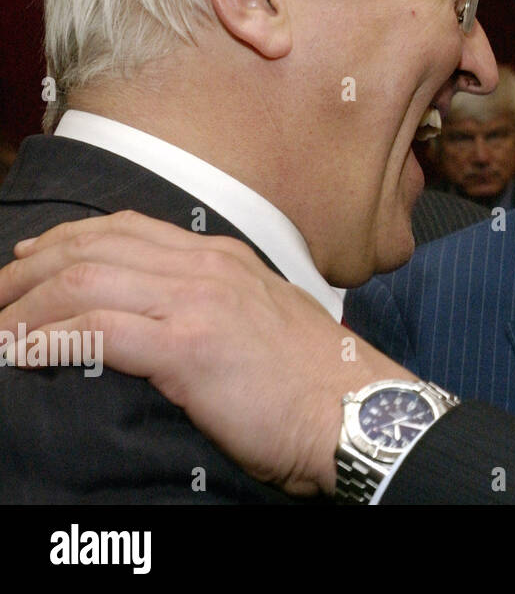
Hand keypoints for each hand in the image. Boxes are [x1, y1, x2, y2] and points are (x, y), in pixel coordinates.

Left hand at [0, 210, 415, 496]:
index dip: (68, 240)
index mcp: (226, 259)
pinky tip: (20, 355)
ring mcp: (199, 302)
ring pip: (84, 282)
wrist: (357, 411)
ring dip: (24, 308)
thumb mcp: (267, 322)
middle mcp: (209, 267)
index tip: (31, 261)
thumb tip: (168, 320)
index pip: (129, 229)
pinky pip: (96, 332)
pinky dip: (46, 340)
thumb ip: (219, 306)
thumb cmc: (316, 383)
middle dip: (29, 270)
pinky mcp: (189, 347)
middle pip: (95, 247)